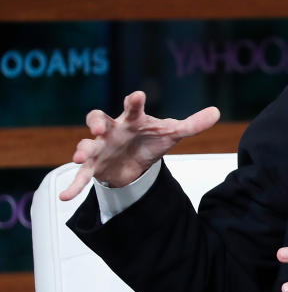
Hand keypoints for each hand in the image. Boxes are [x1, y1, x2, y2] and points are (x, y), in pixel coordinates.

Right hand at [59, 91, 219, 200]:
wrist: (135, 160)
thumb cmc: (149, 139)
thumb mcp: (172, 133)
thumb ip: (192, 124)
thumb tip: (216, 112)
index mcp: (132, 119)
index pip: (132, 107)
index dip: (134, 101)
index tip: (137, 96)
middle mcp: (112, 130)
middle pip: (99, 119)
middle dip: (97, 122)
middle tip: (99, 127)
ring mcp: (100, 147)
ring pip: (86, 145)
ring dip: (81, 149)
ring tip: (80, 157)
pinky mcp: (95, 166)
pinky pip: (82, 175)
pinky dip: (74, 184)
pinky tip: (66, 196)